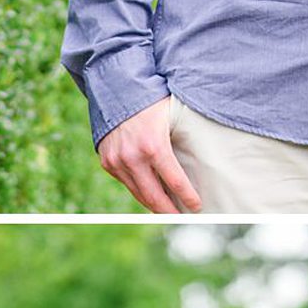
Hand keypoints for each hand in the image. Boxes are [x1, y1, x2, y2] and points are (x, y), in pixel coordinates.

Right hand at [97, 97, 199, 213]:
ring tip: (168, 210)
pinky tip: (151, 193)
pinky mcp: (107, 162)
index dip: (188, 198)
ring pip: (139, 194)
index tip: (197, 206)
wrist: (116, 89)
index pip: (175, 182)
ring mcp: (117, 161)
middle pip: (155, 197)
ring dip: (154, 204)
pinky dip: (139, 190)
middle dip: (170, 211)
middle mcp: (133, 157)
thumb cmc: (150, 101)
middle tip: (182, 218)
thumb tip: (200, 162)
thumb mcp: (171, 117)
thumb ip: (180, 140)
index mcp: (154, 146)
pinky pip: (126, 183)